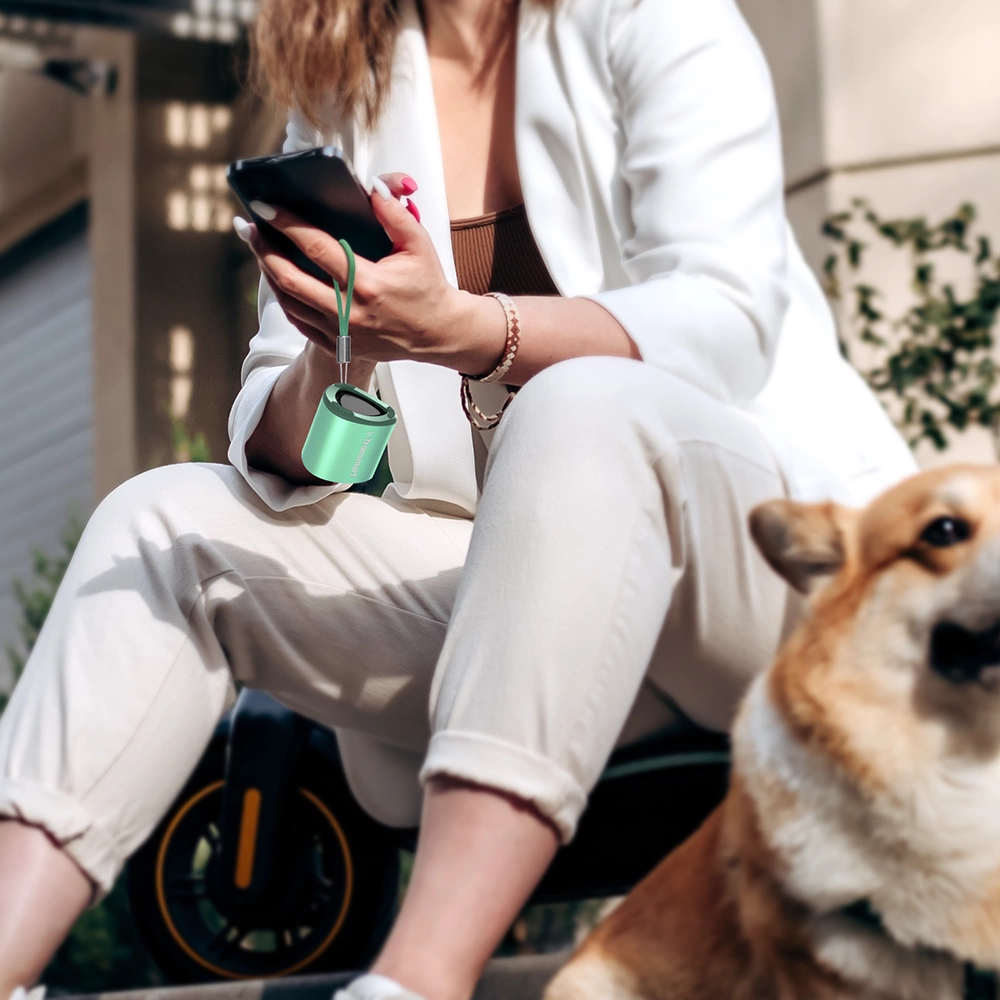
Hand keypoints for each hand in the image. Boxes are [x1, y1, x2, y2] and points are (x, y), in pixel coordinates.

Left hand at [238, 173, 499, 369]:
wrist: (437, 333)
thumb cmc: (427, 286)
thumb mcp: (419, 246)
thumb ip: (395, 214)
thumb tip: (371, 187)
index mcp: (367, 284)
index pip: (316, 248)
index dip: (286, 224)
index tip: (263, 205)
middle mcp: (349, 312)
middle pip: (290, 278)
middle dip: (263, 249)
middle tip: (248, 226)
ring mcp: (341, 333)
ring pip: (289, 301)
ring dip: (269, 272)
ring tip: (259, 247)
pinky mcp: (339, 346)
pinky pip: (299, 321)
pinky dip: (284, 298)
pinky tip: (277, 278)